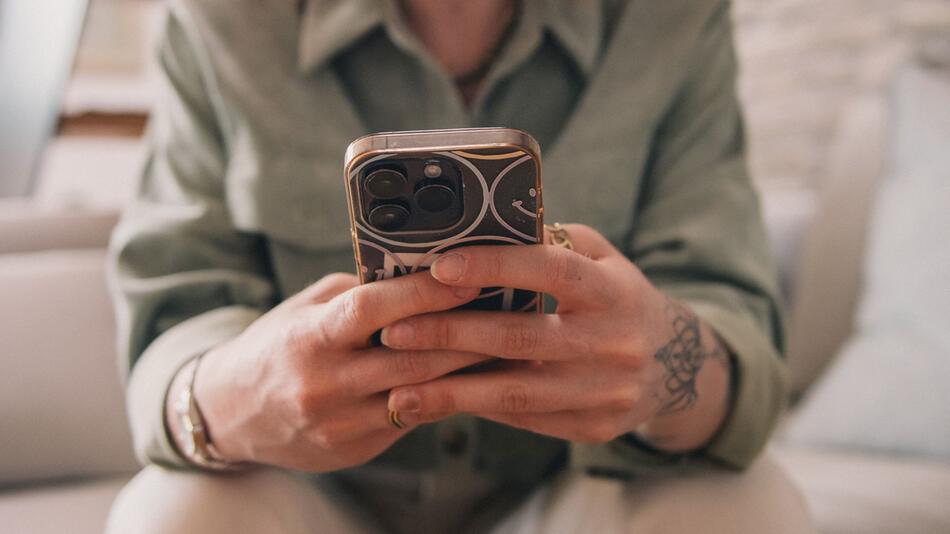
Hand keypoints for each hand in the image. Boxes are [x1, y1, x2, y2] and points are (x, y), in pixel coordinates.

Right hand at [178, 272, 486, 471]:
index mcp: (308, 337)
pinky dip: (444, 397)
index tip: (470, 275)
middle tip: (511, 313)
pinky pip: (410, 420)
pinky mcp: (353, 449)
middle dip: (466, 334)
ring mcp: (339, 422)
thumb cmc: (278, 346)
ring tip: (508, 346)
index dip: (424, 292)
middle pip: (410, 358)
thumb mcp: (306, 309)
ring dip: (468, 370)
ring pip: (419, 394)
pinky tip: (474, 379)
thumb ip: (357, 294)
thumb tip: (420, 272)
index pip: (372, 310)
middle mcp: (324, 383)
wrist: (231, 413)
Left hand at [380, 225, 731, 450]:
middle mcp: (614, 342)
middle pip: (523, 339)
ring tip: (400, 386)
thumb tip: (480, 228)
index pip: (551, 271)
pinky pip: (526, 420)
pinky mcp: (594, 427)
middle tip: (395, 332)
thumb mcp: (600, 258)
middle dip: (452, 335)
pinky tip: (438, 402)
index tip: (439, 266)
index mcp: (613, 290)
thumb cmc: (615, 297)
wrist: (673, 364)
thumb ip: (551, 244)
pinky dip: (478, 409)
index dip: (495, 265)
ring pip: (518, 394)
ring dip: (453, 390)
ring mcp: (606, 391)